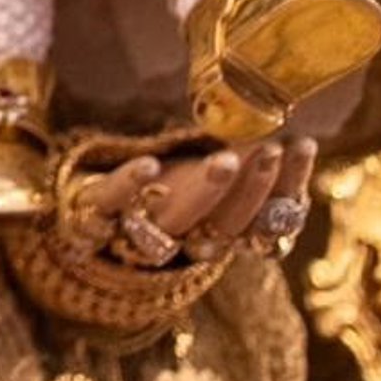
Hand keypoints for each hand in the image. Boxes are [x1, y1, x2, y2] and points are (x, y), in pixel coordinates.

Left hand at [70, 136, 317, 263]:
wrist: (78, 217)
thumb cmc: (157, 192)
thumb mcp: (203, 177)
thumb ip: (244, 169)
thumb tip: (295, 144)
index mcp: (215, 230)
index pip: (261, 221)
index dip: (285, 189)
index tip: (302, 144)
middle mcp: (181, 237)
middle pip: (223, 227)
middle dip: (251, 189)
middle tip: (272, 148)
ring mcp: (137, 228)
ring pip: (176, 222)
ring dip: (205, 192)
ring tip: (225, 158)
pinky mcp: (93, 210)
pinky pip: (112, 204)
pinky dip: (130, 186)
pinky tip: (150, 165)